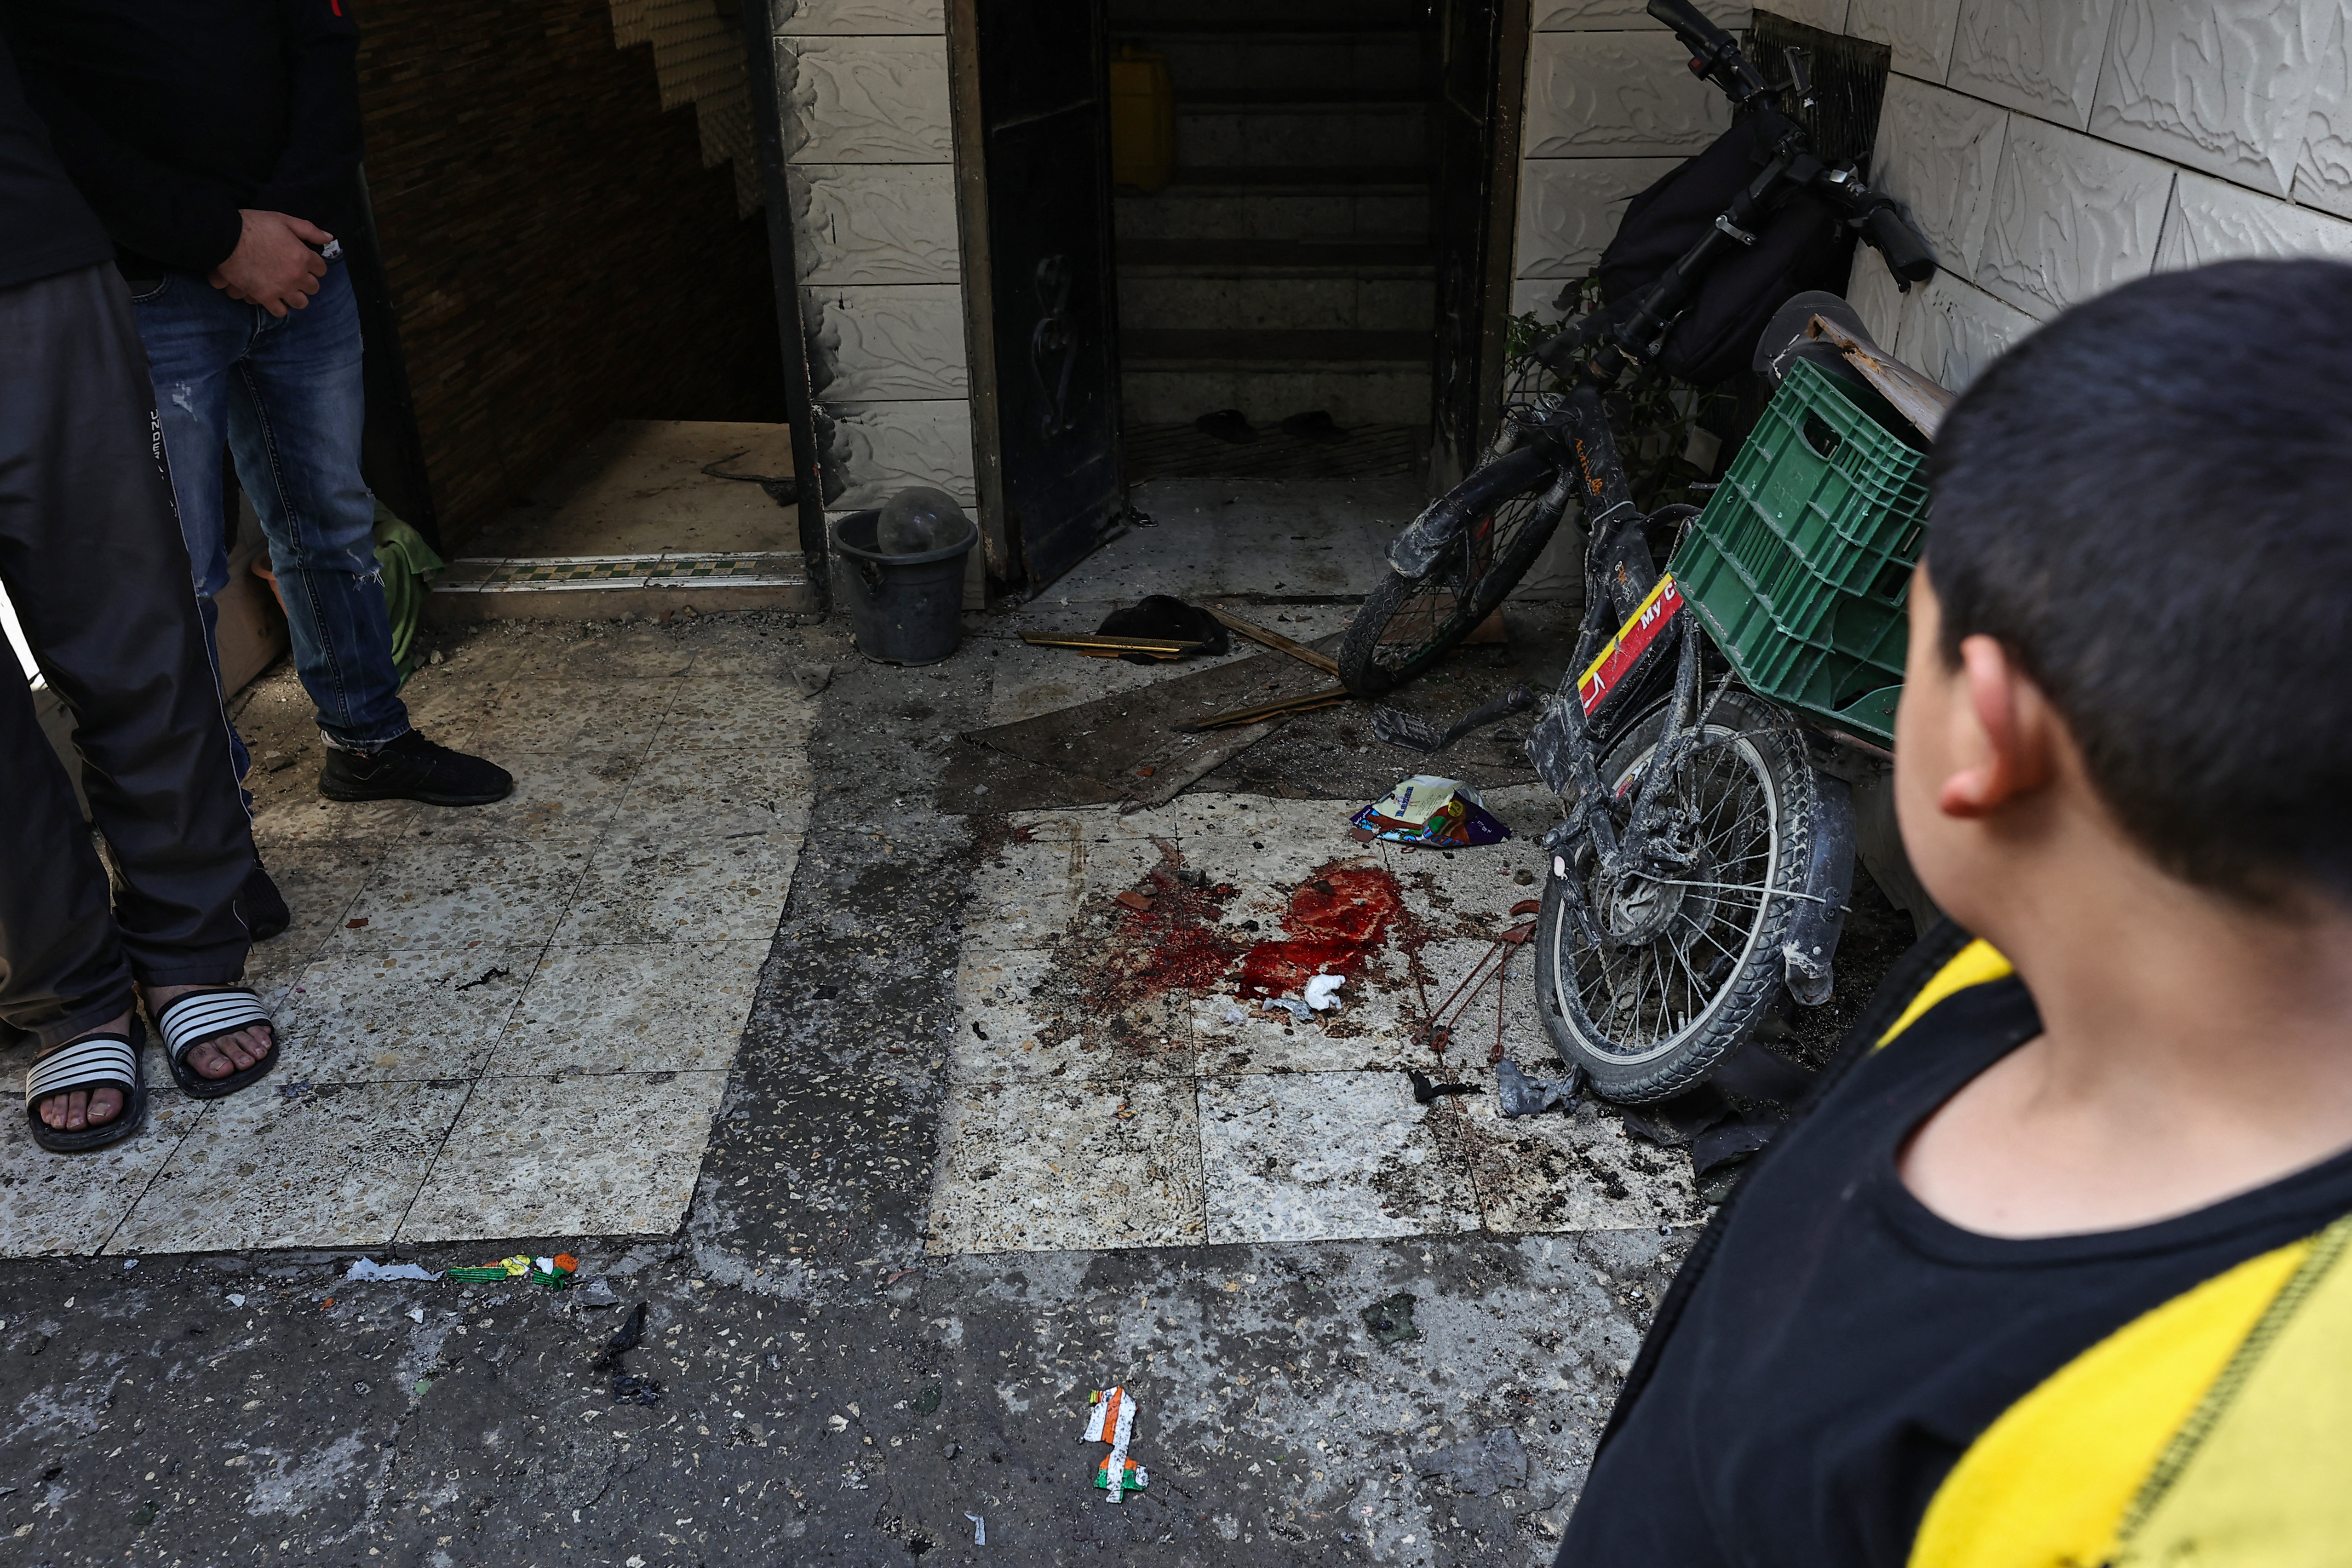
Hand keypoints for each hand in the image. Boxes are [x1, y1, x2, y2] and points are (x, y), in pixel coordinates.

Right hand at [208, 209, 332, 316]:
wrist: (226, 237)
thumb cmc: (254, 225)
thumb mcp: (284, 220)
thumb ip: (309, 230)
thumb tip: (329, 238)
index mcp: (303, 256)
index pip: (321, 269)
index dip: (314, 266)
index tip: (306, 263)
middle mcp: (296, 276)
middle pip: (313, 288)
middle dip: (306, 282)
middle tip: (295, 276)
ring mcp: (281, 288)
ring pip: (300, 302)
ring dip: (296, 297)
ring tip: (287, 290)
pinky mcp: (265, 297)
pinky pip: (280, 311)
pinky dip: (279, 307)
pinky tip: (275, 299)